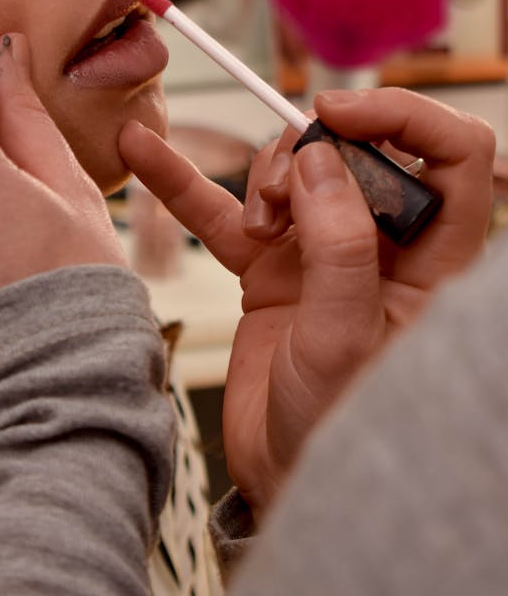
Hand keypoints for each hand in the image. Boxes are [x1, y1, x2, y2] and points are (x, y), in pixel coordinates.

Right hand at [119, 88, 494, 518]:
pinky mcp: (268, 267)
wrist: (280, 480)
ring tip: (254, 226)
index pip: (452, 155)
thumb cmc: (334, 427)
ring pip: (296, 171)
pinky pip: (222, 211)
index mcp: (434, 260)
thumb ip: (340, 246)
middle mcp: (383, 244)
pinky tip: (142, 149)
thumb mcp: (343, 340)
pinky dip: (182, 182)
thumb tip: (320, 155)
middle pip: (359, 151)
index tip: (334, 115)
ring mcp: (321, 251)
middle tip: (280, 200)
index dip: (403, 118)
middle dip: (313, 154)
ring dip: (263, 180)